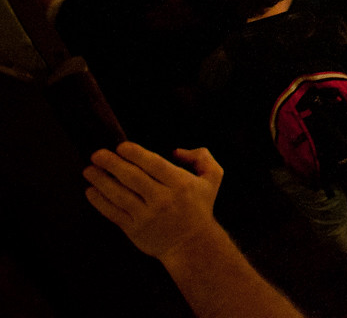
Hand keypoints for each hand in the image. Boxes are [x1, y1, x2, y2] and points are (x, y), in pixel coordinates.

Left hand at [83, 143, 222, 262]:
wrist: (192, 244)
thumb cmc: (200, 207)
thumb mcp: (213, 178)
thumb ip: (201, 157)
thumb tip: (175, 151)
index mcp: (181, 184)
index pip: (154, 164)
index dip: (135, 154)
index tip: (121, 146)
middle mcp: (163, 199)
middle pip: (132, 178)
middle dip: (112, 164)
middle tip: (97, 154)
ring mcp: (147, 216)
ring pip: (119, 195)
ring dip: (101, 181)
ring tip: (88, 170)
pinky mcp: (134, 230)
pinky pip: (113, 213)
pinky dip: (100, 202)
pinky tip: (91, 191)